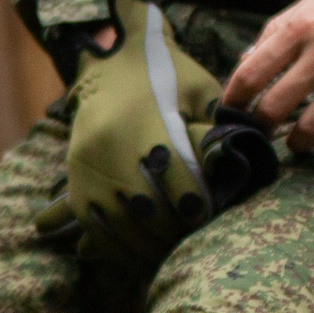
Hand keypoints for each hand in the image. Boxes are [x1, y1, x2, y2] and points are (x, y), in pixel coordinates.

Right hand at [33, 0, 277, 269]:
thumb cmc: (168, 73)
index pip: (173, 172)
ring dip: (143, 243)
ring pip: (115, 219)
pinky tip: (135, 252)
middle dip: (170, 229)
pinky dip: (113, 243)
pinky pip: (90, 222)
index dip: (192, 200)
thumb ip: (216, 122)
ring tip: (167, 250)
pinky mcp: (74, 176)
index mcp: (148, 120)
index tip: (206, 214)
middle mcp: (113, 145)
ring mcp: (89, 164)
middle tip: (191, 239)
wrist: (112, 60)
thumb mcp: (199, 87)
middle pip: (143, 203)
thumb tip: (239, 157)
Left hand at [222, 0, 313, 155]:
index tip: (230, 111)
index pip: (249, 75)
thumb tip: (246, 62)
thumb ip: (278, 29)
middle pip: (272, 108)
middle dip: (259, 126)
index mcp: (299, 27)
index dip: (232, 100)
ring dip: (294, 143)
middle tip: (260, 130)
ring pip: (308, 129)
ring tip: (295, 142)